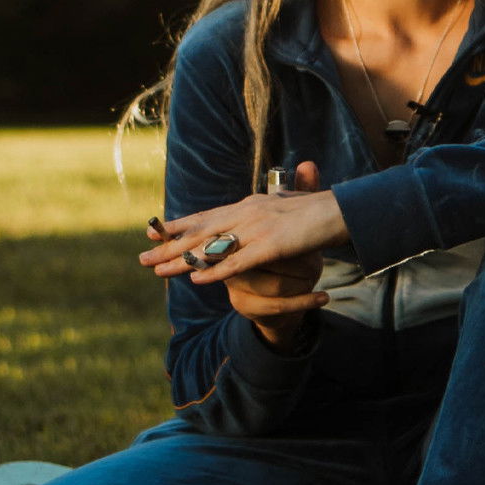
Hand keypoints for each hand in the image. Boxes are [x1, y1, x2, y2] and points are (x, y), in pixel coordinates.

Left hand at [140, 162, 347, 343]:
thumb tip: (245, 213)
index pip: (206, 215)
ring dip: (183, 260)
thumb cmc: (315, 211)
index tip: (153, 230)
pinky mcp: (272, 245)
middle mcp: (247, 213)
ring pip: (212, 247)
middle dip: (169, 247)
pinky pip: (238, 262)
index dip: (178, 225)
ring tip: (158, 271)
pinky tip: (197, 280)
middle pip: (201, 232)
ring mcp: (258, 228)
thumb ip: (260, 214)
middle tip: (142, 258)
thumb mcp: (282, 209)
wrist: (342, 210)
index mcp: (248, 204)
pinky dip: (216, 271)